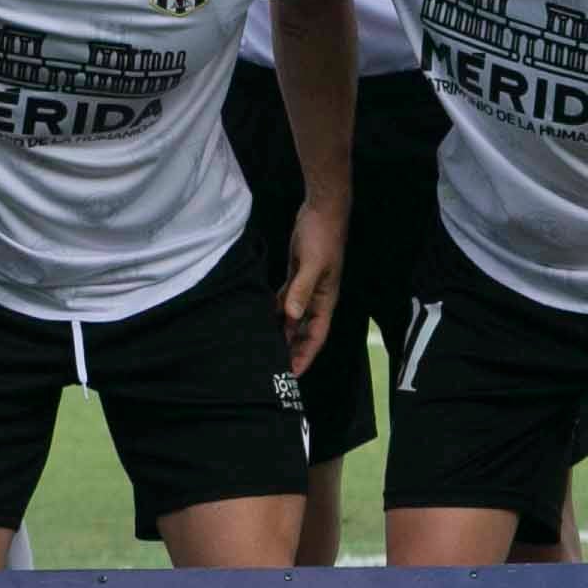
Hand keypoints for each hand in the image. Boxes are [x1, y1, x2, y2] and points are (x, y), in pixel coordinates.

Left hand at [279, 200, 345, 376]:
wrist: (322, 212)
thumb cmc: (322, 237)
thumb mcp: (311, 264)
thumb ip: (301, 290)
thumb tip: (292, 316)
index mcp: (325, 300)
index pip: (316, 336)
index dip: (305, 356)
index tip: (292, 376)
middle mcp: (317, 299)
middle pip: (304, 332)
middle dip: (292, 351)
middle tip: (272, 369)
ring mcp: (306, 288)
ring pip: (293, 318)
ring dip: (282, 333)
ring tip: (264, 349)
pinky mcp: (296, 276)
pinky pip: (285, 300)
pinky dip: (275, 311)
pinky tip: (262, 319)